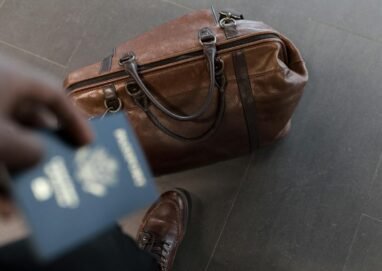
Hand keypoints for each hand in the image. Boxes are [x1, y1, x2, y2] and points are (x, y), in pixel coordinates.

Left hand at [0, 56, 92, 171]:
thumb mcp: (2, 139)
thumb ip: (29, 150)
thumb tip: (38, 154)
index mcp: (15, 77)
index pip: (56, 95)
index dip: (75, 119)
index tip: (88, 141)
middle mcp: (3, 79)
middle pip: (34, 107)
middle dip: (50, 133)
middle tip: (63, 154)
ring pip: (13, 116)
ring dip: (25, 140)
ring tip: (34, 163)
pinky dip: (6, 139)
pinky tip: (6, 163)